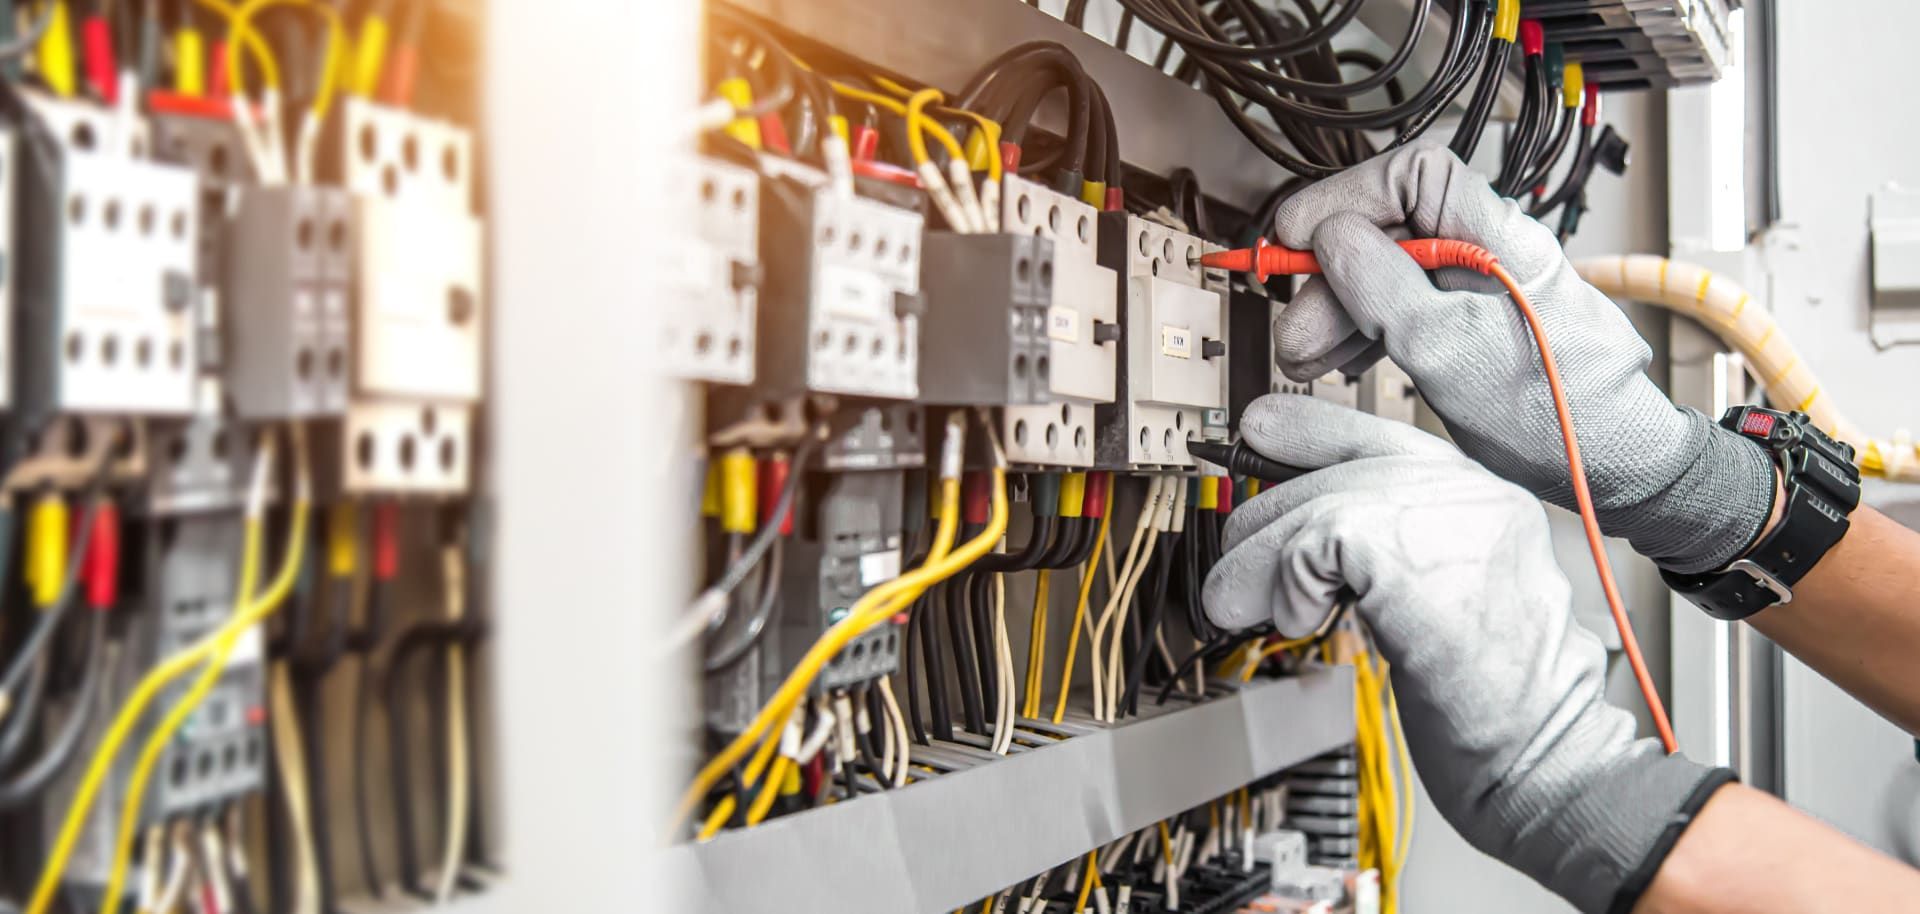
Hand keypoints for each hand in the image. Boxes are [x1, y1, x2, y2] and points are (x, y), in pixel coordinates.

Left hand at [1204, 395, 1729, 913]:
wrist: (1546, 755)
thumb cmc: (1502, 706)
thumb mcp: (1444, 600)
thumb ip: (1388, 551)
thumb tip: (1298, 539)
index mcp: (1485, 498)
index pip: (1383, 432)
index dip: (1310, 432)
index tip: (1259, 432)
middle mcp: (1473, 492)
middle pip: (1336, 469)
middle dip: (1267, 523)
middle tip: (1235, 577)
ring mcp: (1448, 514)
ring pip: (1314, 506)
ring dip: (1258, 564)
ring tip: (1238, 607)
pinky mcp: (1408, 551)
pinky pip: (1309, 545)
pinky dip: (1285, 585)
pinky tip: (1301, 623)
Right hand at [1269, 143, 1772, 573]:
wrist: (1615, 469)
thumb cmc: (1560, 415)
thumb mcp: (1450, 351)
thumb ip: (1385, 288)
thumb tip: (1332, 238)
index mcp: (1499, 237)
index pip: (1412, 176)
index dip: (1345, 198)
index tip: (1298, 235)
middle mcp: (1488, 254)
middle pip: (1388, 232)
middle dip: (1330, 277)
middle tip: (1296, 326)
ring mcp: (1477, 292)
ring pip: (1387, 276)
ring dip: (1337, 312)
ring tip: (1306, 358)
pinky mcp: (1468, 327)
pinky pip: (1402, 311)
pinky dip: (1364, 333)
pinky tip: (1343, 362)